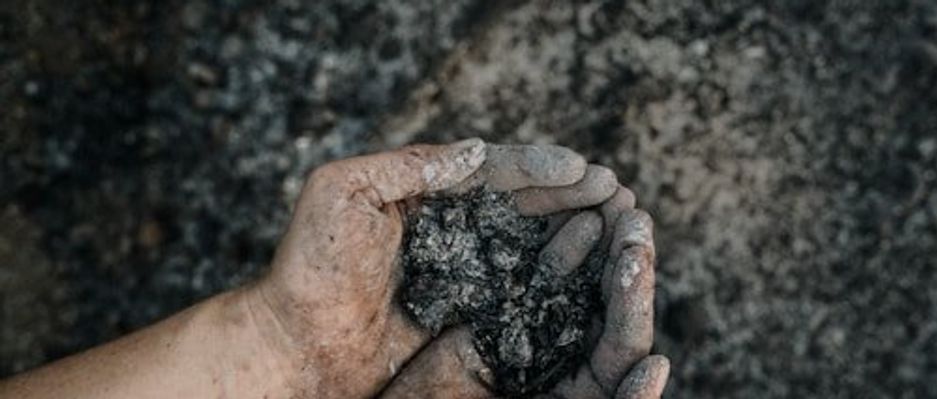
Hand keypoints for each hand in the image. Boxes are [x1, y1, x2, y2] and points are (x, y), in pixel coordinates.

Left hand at [246, 139, 620, 397]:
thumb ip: (408, 166)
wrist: (297, 348)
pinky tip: (594, 270)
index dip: (538, 168)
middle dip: (574, 196)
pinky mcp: (473, 320)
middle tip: (617, 189)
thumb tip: (477, 152)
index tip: (578, 169)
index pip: (494, 173)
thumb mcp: (344, 192)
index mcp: (428, 197)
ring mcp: (467, 276)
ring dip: (578, 232)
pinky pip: (527, 293)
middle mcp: (455, 233)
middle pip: (526, 207)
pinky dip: (563, 280)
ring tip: (620, 220)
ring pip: (535, 246)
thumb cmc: (310, 267)